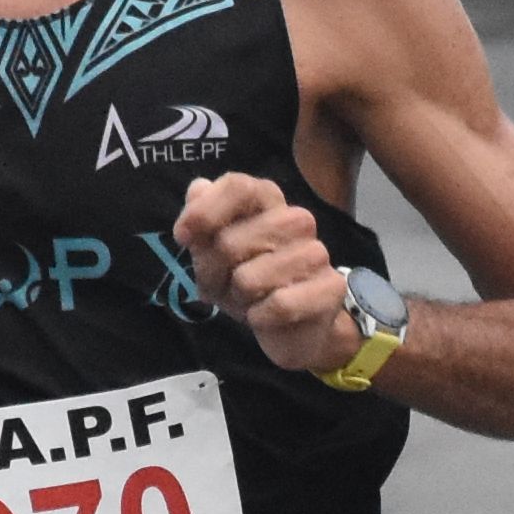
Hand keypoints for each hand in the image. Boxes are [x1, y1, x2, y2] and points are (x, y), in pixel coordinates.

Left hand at [169, 170, 358, 372]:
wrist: (292, 327)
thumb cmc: (249, 281)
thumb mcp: (213, 252)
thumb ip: (202, 219)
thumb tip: (198, 188)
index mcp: (267, 200)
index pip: (238, 186)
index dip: (204, 212)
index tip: (182, 237)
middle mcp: (295, 219)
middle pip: (230, 241)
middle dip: (213, 272)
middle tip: (223, 285)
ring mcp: (316, 252)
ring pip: (249, 278)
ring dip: (237, 299)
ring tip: (248, 300)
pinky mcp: (331, 286)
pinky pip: (278, 304)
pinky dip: (260, 317)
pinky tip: (265, 316)